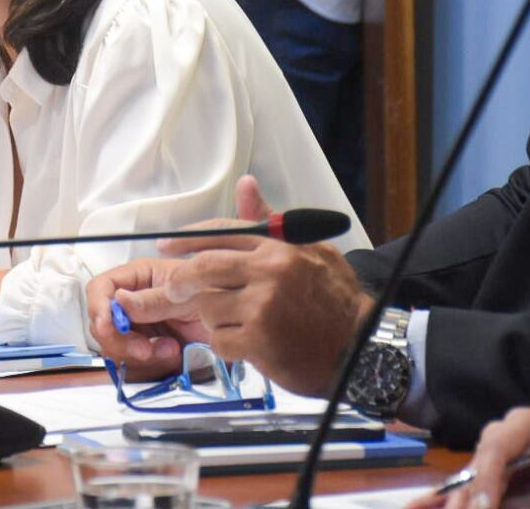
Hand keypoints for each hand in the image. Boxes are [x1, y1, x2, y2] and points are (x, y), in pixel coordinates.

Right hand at [87, 257, 209, 378]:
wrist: (237, 326)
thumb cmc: (219, 296)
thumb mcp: (188, 295)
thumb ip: (153, 299)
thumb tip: (118, 300)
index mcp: (139, 278)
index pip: (101, 288)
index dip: (99, 307)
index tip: (106, 326)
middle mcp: (134, 302)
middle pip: (103, 323)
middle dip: (121, 340)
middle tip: (144, 350)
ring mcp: (140, 327)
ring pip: (115, 347)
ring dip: (139, 355)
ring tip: (170, 350)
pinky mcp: (148, 350)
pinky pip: (133, 364)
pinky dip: (150, 365)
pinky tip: (172, 356)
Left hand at [129, 176, 370, 396]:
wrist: (362, 347)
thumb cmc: (336, 298)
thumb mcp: (310, 249)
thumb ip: (270, 221)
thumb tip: (245, 183)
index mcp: (279, 245)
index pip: (222, 232)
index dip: (187, 238)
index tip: (167, 246)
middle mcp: (269, 271)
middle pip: (203, 267)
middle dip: (180, 279)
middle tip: (171, 289)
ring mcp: (262, 306)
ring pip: (208, 307)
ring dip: (214, 319)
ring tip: (235, 324)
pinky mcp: (259, 340)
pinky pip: (220, 341)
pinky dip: (226, 346)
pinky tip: (245, 346)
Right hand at [430, 407, 529, 508]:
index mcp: (526, 423)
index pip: (497, 447)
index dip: (488, 477)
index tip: (484, 506)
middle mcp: (503, 435)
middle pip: (476, 464)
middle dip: (465, 496)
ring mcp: (495, 453)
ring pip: (468, 478)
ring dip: (454, 501)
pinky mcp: (494, 471)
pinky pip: (469, 486)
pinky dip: (449, 499)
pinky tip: (421, 508)